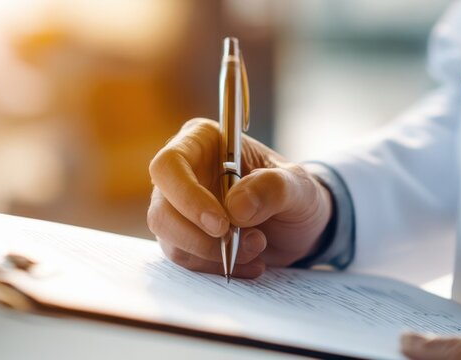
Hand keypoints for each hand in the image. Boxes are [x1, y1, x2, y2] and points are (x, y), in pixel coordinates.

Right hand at [147, 119, 331, 278]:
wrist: (298, 225)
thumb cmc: (294, 193)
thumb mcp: (298, 186)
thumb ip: (273, 188)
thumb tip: (236, 208)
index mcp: (203, 142)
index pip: (170, 165)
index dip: (187, 196)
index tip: (221, 223)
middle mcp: (184, 173)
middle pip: (161, 210)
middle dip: (201, 237)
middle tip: (248, 243)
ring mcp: (179, 208)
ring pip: (171, 240)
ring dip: (216, 254)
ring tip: (259, 247)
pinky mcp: (185, 238)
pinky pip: (189, 259)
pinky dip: (220, 267)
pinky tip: (252, 262)